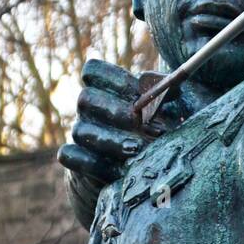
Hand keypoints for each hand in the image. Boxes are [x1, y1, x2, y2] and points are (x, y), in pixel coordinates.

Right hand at [58, 58, 160, 188]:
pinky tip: (119, 170)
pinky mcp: (79, 162)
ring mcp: (82, 134)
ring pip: (81, 130)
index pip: (94, 71)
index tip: (140, 92)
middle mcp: (89, 109)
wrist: (149, 172)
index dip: (115, 78)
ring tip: (139, 150)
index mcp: (106, 88)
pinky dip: (90, 162)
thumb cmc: (162, 132)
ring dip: (111, 140)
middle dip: (116, 111)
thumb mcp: (172, 109)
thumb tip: (170, 85)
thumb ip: (169, 94)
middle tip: (144, 124)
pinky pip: (71, 156)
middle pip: (86, 98)